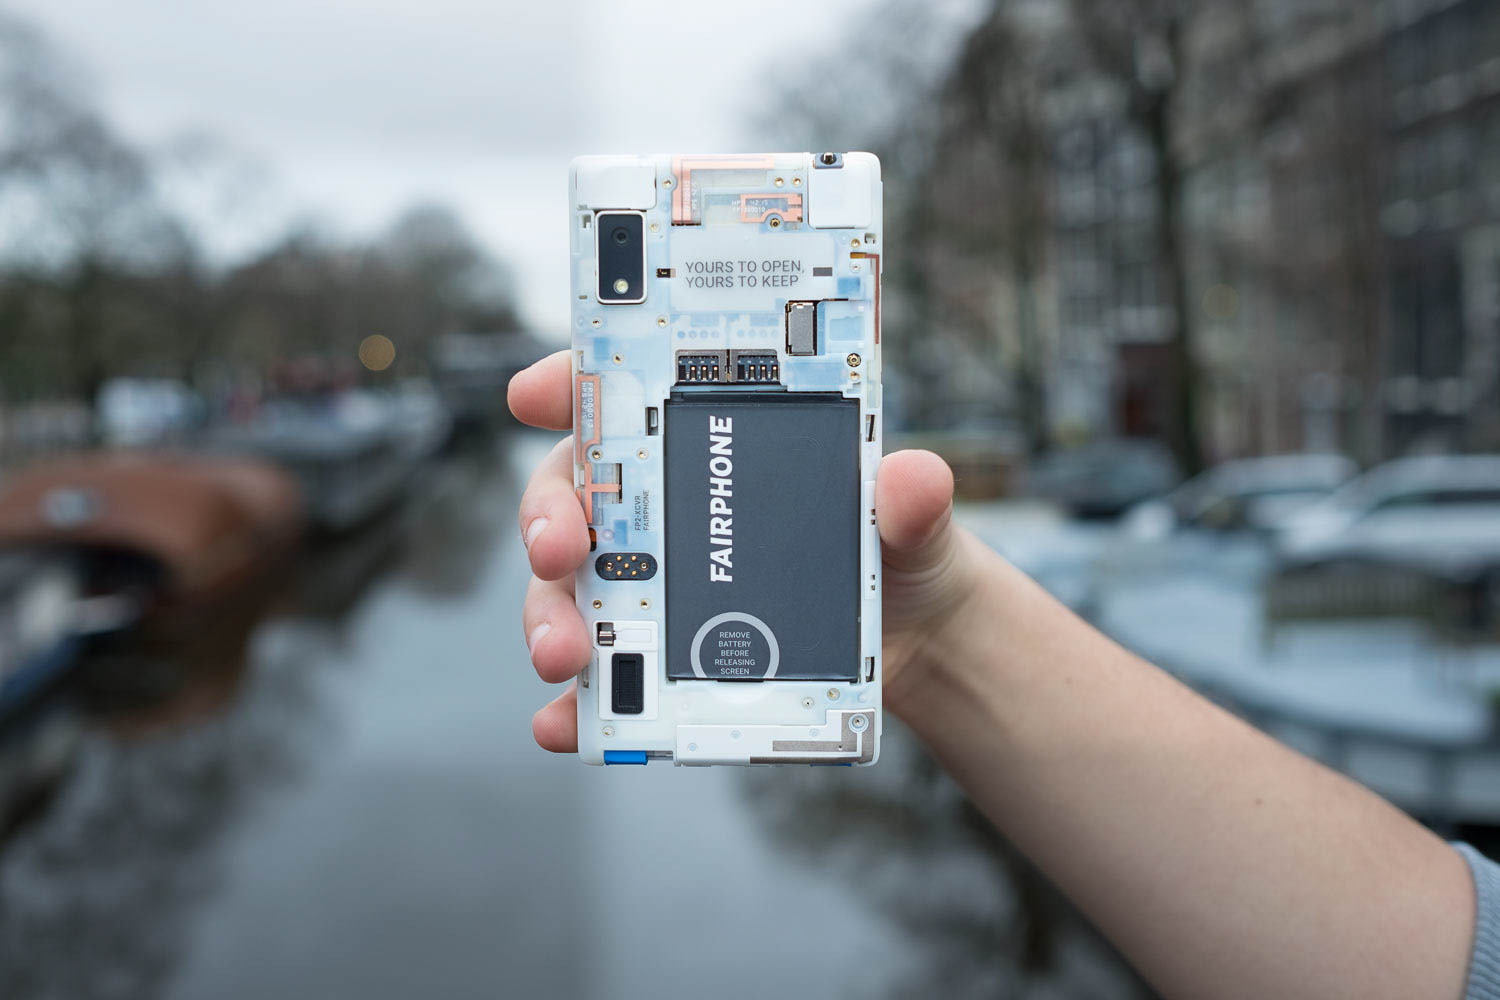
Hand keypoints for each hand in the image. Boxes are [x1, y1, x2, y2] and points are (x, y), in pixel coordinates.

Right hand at [507, 350, 980, 751]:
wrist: (912, 642)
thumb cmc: (896, 547)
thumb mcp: (913, 516)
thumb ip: (912, 497)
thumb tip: (912, 479)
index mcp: (706, 443)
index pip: (622, 396)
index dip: (570, 384)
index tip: (534, 394)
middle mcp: (659, 510)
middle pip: (572, 496)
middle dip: (547, 518)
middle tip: (557, 550)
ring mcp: (651, 588)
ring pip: (567, 591)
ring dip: (549, 617)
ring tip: (565, 655)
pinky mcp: (657, 661)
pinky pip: (600, 685)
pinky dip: (574, 707)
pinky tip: (567, 724)